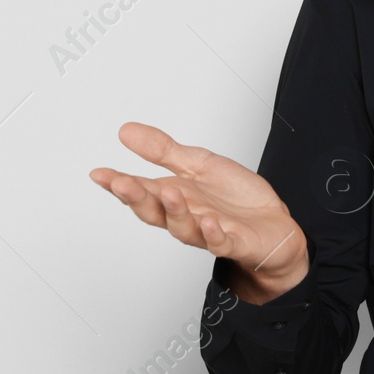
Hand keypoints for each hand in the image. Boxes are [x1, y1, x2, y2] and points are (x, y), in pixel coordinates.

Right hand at [90, 122, 307, 300]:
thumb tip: (126, 131)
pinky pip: (221, 243)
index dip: (119, 183)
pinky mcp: (235, 243)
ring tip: (170, 192)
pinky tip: (210, 223)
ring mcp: (209, 232)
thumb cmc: (234, 198)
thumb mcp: (199, 164)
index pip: (142, 190)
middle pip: (155, 211)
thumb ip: (164, 151)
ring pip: (184, 228)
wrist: (274, 225)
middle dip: (137, 198)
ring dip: (175, 212)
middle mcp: (187, 216)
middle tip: (122, 184)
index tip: (99, 173)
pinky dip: (214, 235)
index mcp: (175, 197)